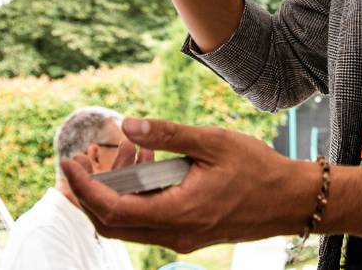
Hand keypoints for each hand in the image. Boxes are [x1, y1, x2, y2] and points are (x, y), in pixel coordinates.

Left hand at [61, 118, 315, 253]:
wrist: (292, 200)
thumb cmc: (257, 169)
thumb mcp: (212, 142)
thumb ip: (167, 134)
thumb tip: (127, 124)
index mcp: (179, 212)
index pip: (113, 210)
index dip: (84, 189)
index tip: (69, 163)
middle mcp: (176, 233)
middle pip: (111, 224)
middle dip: (88, 194)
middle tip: (80, 161)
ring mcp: (182, 237)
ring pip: (127, 226)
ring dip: (111, 195)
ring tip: (116, 154)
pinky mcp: (188, 233)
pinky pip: (146, 223)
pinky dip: (132, 199)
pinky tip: (141, 166)